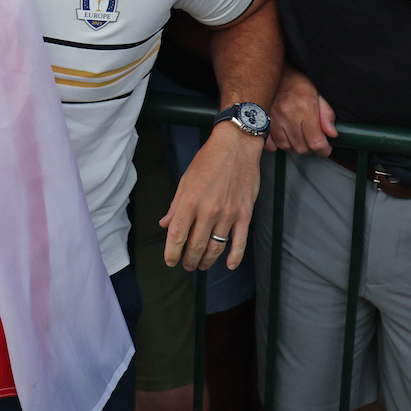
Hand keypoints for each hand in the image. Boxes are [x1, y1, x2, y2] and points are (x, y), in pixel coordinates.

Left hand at [162, 124, 260, 270]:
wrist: (236, 145)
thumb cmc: (208, 159)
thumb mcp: (186, 179)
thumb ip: (176, 204)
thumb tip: (165, 224)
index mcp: (190, 201)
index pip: (177, 235)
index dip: (172, 252)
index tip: (170, 261)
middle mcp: (208, 210)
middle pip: (196, 246)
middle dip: (189, 260)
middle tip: (187, 265)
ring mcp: (229, 214)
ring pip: (216, 247)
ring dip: (207, 260)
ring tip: (202, 265)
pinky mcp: (245, 214)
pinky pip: (240, 242)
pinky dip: (234, 256)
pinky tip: (229, 265)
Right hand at [265, 67, 335, 153]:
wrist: (275, 72)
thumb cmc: (298, 83)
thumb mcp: (318, 95)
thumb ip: (326, 114)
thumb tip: (332, 134)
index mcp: (305, 108)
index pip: (316, 141)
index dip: (323, 150)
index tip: (325, 149)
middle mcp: (288, 115)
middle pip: (301, 147)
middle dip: (310, 149)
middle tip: (313, 142)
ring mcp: (273, 119)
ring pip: (286, 147)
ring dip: (295, 147)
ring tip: (299, 138)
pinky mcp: (263, 121)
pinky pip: (270, 143)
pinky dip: (278, 145)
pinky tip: (284, 137)